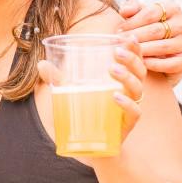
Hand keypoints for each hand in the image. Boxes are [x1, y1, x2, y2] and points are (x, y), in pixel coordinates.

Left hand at [37, 37, 144, 163]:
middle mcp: (130, 92)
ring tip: (112, 70)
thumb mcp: (71, 93)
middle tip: (117, 51)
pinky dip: (126, 103)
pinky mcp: (127, 125)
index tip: (128, 36)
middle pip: (139, 71)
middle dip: (131, 59)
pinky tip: (115, 96)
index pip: (133, 60)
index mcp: (122, 80)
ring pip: (137, 89)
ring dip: (127, 77)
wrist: (95, 146)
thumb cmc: (87, 113)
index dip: (135, 48)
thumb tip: (42, 64)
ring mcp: (130, 108)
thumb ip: (59, 78)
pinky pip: (134, 113)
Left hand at [118, 0, 181, 81]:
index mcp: (172, 9)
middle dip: (134, 37)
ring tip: (126, 52)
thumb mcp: (137, 15)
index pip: (151, 13)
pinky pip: (169, 64)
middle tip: (119, 42)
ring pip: (161, 47)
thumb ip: (131, 8)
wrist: (156, 53)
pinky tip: (139, 63)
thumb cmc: (144, 29)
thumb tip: (125, 11)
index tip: (119, 30)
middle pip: (155, 30)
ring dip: (141, 50)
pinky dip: (152, 64)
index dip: (132, 22)